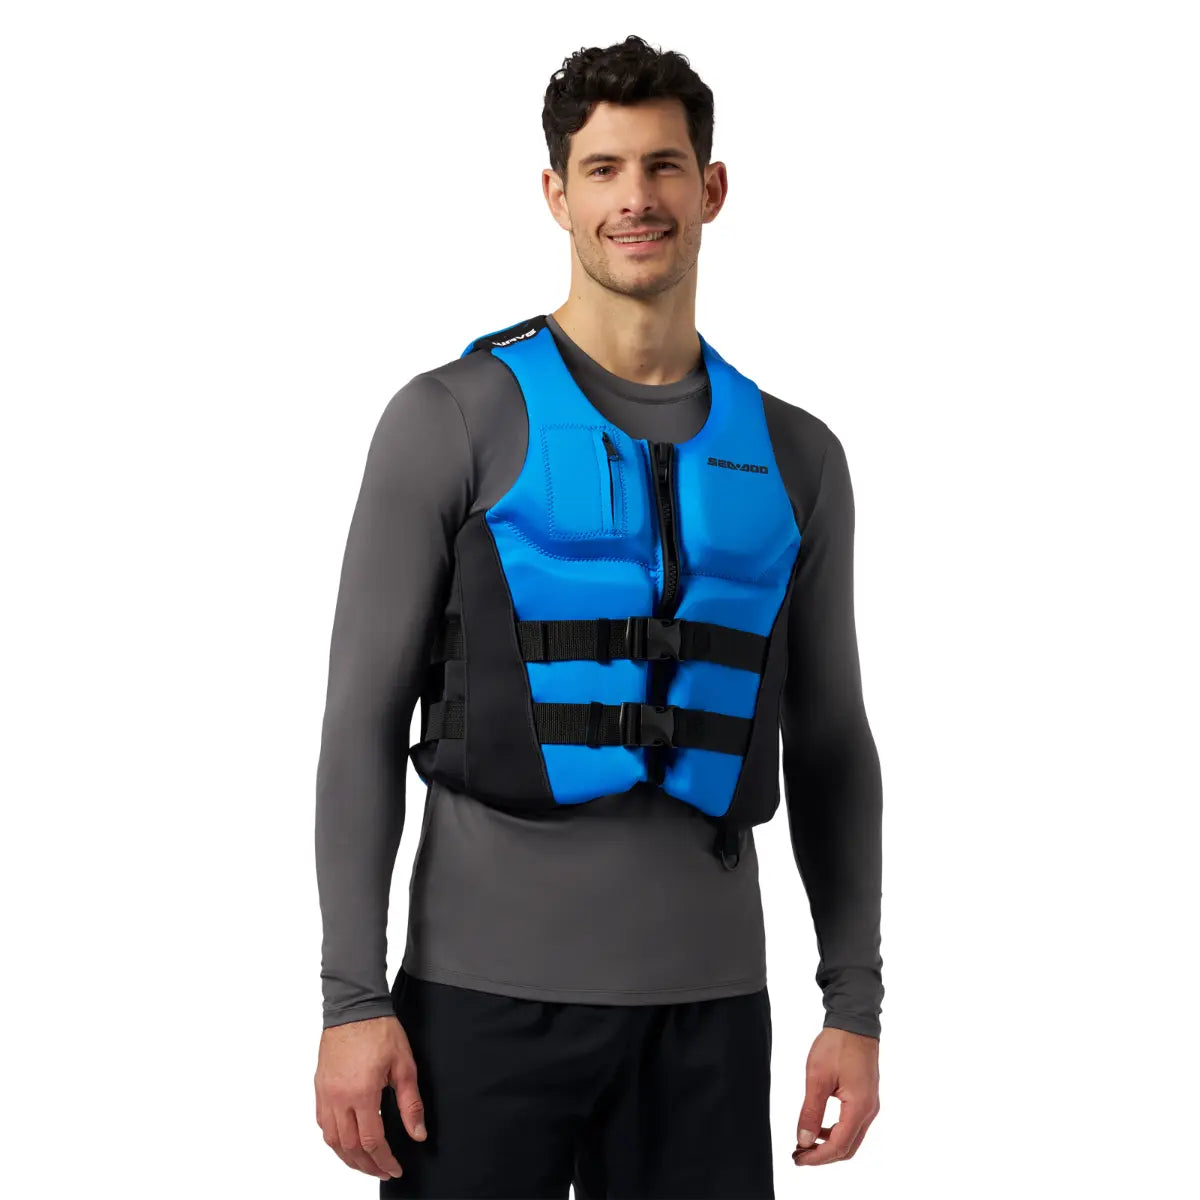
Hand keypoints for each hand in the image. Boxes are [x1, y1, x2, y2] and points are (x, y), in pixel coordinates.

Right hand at [315, 1015, 427, 1180]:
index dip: (384, 1160)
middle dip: (367, 1165)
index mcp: (361, 1093)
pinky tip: (346, 1141)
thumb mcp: (404, 1065)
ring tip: (366, 1163)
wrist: (355, 1007)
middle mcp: (338, 1098)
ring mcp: (325, 1093)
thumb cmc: (380, 1030)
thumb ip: (411, 1104)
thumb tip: (418, 1133)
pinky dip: (334, 1139)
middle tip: (382, 1170)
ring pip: (332, 1140)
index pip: (371, 1141)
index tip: (395, 1168)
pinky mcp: (319, 1087)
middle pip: (349, 1148)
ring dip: (348, 1157)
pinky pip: (322, 1123)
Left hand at [792, 1026, 879, 1166]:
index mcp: (859, 1107)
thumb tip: (804, 1140)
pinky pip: (853, 1125)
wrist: (854, 1022)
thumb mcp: (817, 1078)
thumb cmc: (837, 1045)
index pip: (839, 1146)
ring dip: (829, 1145)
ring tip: (805, 1142)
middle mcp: (869, 1110)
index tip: (797, 1158)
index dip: (817, 1157)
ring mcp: (870, 1104)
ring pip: (852, 1138)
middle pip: (848, 1148)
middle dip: (823, 1156)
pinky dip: (836, 1132)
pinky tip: (819, 1126)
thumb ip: (811, 1111)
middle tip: (799, 1155)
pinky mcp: (866, 1098)